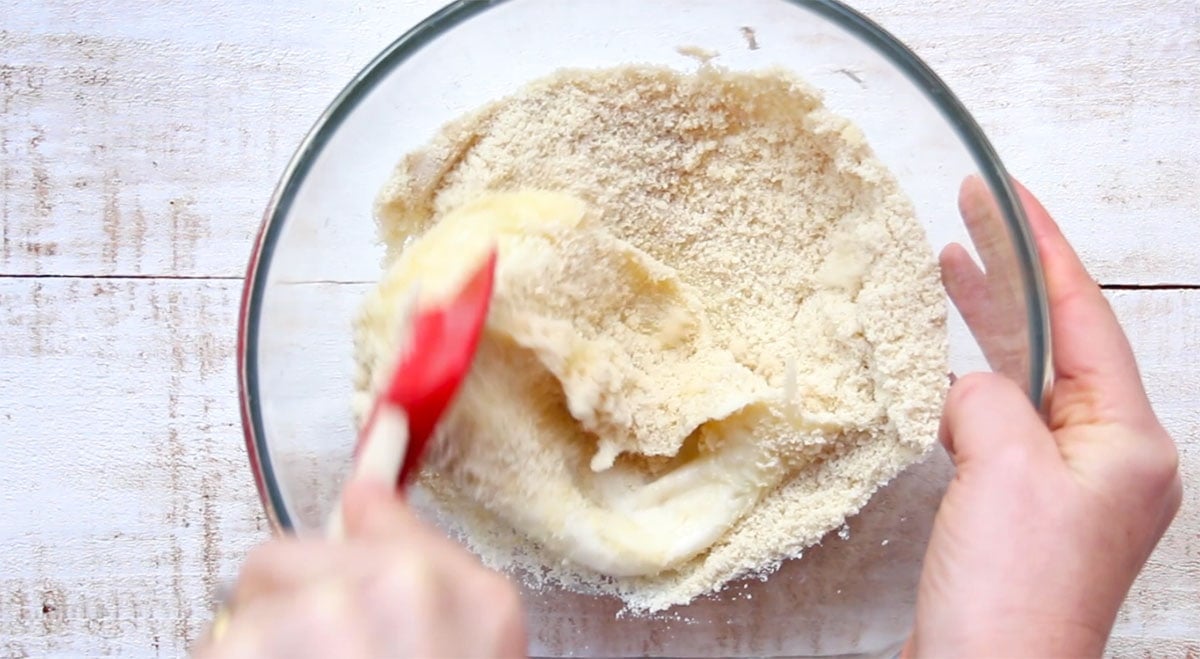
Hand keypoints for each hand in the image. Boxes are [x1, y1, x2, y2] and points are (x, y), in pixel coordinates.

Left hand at [194, 481, 525, 657]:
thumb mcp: (478, 650)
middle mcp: (394, 594)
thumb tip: (373, 491)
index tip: (384, 423)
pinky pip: (217, 648)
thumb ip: (429, 568)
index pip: (384, 511)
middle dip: (292, 606)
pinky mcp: (249, 654)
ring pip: (244, 611)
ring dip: (260, 655)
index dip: (370, 477)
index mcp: (465, 596)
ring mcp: (319, 625)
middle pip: (287, 558)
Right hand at [905, 180, 1181, 656]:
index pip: (1086, 315)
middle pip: (1060, 342)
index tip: (1006, 192)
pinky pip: (1003, 427)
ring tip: (947, 270)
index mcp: (1131, 441)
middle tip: (968, 216)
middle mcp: (1111, 461)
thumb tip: (971, 388)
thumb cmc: (1013, 593)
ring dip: (988, 328)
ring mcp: (1070, 489)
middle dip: (1013, 276)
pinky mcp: (1027, 514)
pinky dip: (972, 388)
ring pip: (1027, 382)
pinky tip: (939, 371)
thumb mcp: (1005, 467)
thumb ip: (990, 397)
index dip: (1042, 246)